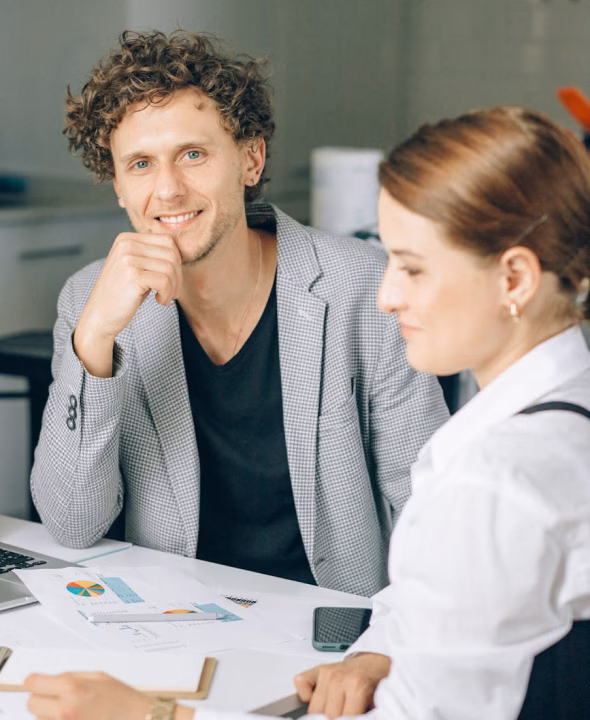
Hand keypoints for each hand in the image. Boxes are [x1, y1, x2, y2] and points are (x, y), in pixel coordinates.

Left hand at [25, 672, 151, 719]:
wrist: (136, 718)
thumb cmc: (121, 699)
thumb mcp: (97, 677)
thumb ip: (70, 677)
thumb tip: (48, 680)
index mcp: (72, 688)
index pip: (33, 683)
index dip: (35, 682)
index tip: (37, 683)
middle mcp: (65, 709)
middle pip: (32, 704)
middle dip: (41, 699)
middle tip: (55, 698)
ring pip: (41, 718)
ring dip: (50, 713)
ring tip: (72, 709)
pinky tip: (76, 717)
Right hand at [74, 232, 181, 375]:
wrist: (100, 316)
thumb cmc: (123, 294)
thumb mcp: (137, 268)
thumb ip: (153, 256)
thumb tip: (182, 251)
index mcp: (127, 239)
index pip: (168, 241)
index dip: (177, 262)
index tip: (171, 279)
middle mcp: (126, 244)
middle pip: (171, 253)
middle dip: (178, 275)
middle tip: (172, 292)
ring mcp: (128, 259)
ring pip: (170, 268)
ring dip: (174, 286)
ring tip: (165, 297)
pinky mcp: (132, 275)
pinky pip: (165, 281)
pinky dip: (167, 294)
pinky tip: (160, 301)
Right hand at [294, 653, 390, 718]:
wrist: (375, 663)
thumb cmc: (375, 683)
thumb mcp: (377, 702)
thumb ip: (365, 714)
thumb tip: (358, 717)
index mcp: (356, 687)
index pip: (342, 718)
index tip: (346, 719)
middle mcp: (338, 678)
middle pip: (327, 716)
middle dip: (335, 718)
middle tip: (343, 714)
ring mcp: (326, 673)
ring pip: (314, 708)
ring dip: (323, 712)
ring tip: (336, 711)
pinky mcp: (318, 669)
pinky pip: (300, 683)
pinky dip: (305, 695)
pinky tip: (318, 699)